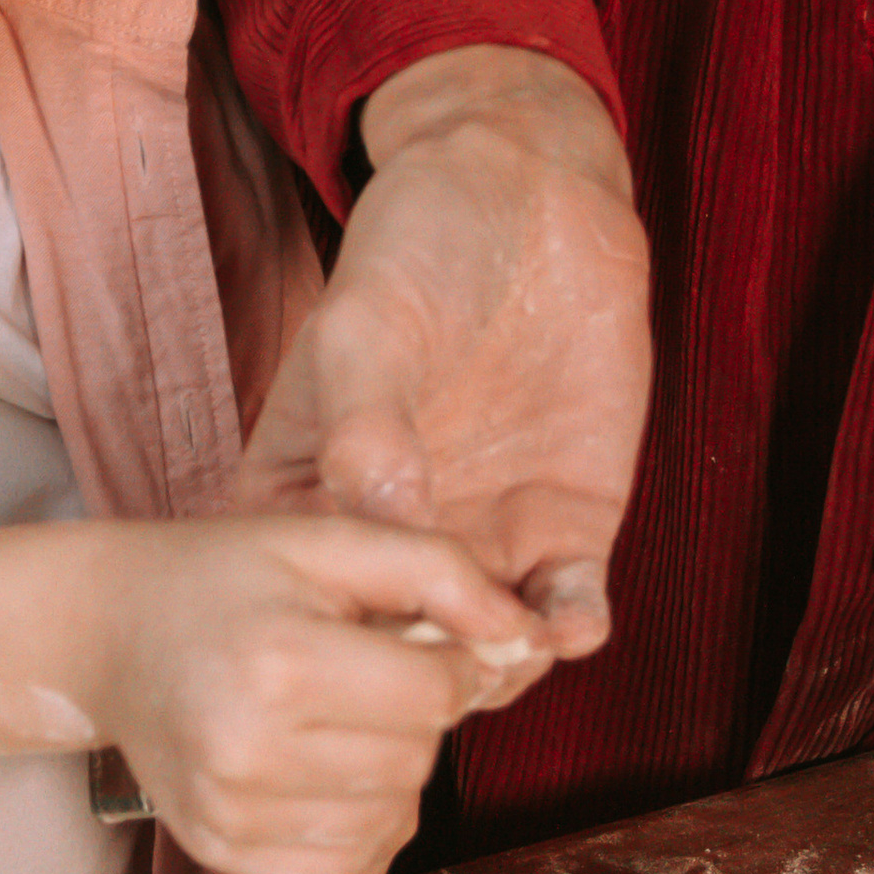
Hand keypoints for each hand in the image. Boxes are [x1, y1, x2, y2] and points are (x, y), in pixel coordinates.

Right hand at [90, 512, 551, 873]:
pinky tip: (317, 771)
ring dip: (388, 778)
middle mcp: (246, 746)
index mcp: (279, 658)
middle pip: (413, 764)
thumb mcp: (325, 542)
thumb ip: (438, 570)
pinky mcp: (215, 849)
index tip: (417, 641)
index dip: (454, 667)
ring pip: (385, 825)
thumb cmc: (224, 575)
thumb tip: (531, 638)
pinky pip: (334, 869)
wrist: (105, 630)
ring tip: (337, 721)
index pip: (435, 696)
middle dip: (414, 721)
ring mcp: (226, 809)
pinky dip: (349, 827)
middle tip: (363, 675)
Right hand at [239, 46, 650, 659]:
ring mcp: (478, 539)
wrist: (529, 197)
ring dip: (500, 667)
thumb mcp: (362, 322)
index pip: (302, 605)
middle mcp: (390, 537)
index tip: (361, 653)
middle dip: (422, 676)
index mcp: (304, 498)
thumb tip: (377, 510)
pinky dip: (570, 629)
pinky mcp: (561, 529)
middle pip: (393, 650)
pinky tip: (571, 619)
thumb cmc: (414, 247)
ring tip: (514, 647)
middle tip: (452, 665)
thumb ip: (363, 418)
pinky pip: (564, 609)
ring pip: (481, 647)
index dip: (328, 644)